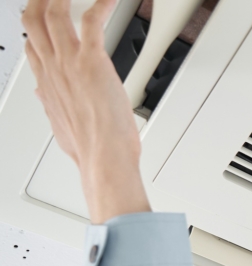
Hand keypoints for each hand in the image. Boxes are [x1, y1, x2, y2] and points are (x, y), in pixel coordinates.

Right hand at [22, 0, 149, 223]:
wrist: (103, 156)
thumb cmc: (89, 147)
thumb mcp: (60, 125)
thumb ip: (51, 106)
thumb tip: (44, 97)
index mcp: (46, 84)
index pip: (33, 46)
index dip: (35, 28)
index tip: (41, 18)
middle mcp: (53, 69)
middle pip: (34, 22)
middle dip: (39, 2)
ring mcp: (70, 63)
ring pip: (54, 14)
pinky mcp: (92, 61)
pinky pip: (91, 22)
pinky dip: (101, 6)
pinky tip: (109, 0)